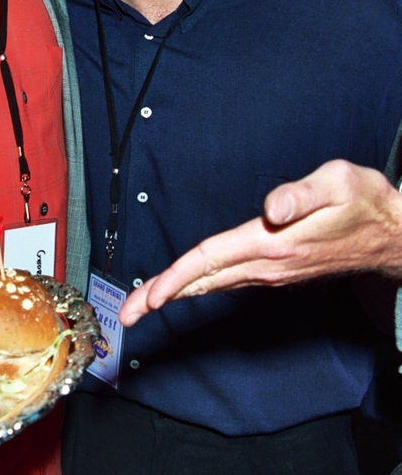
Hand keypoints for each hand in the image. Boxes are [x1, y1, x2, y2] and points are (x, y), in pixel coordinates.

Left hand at [119, 160, 401, 326]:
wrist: (392, 238)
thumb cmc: (364, 203)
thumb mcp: (339, 184)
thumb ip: (301, 194)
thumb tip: (272, 207)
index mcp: (273, 243)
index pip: (213, 260)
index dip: (178, 277)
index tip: (150, 297)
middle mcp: (266, 265)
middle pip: (203, 280)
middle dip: (161, 297)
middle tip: (125, 314)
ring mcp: (269, 273)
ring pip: (211, 284)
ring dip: (174, 293)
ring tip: (140, 305)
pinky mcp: (272, 271)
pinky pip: (224, 281)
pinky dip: (196, 285)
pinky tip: (179, 288)